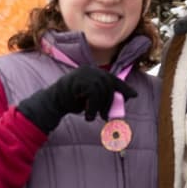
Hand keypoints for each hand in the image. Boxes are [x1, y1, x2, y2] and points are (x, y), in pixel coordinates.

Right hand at [17, 67, 136, 131]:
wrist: (52, 102)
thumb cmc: (72, 101)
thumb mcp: (90, 98)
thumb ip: (104, 96)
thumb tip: (122, 101)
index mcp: (93, 72)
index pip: (112, 78)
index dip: (124, 88)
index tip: (133, 96)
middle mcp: (90, 70)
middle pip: (110, 86)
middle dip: (110, 103)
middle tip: (105, 118)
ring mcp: (85, 73)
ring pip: (103, 92)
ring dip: (99, 108)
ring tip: (91, 116)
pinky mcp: (80, 80)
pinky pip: (94, 95)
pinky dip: (93, 109)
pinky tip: (86, 116)